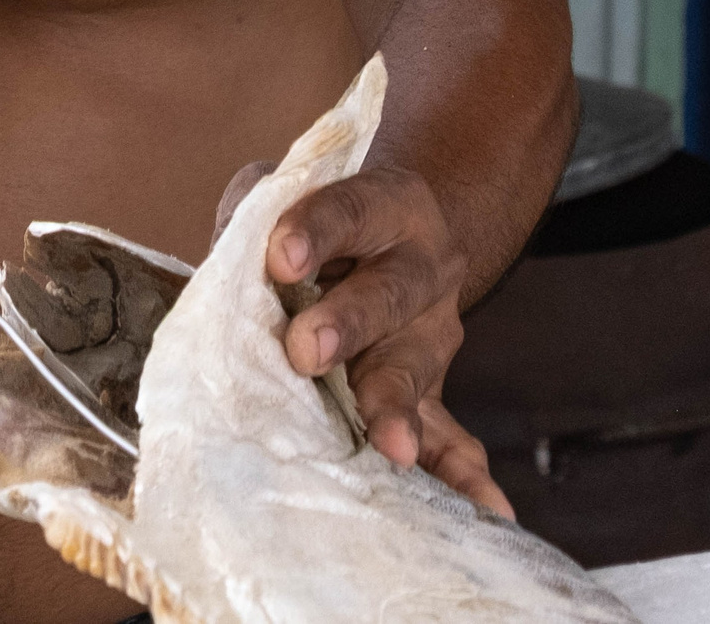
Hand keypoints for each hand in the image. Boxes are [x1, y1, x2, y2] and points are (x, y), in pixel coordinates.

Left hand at [215, 160, 510, 518]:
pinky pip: (451, 436)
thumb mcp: (281, 203)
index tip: (280, 258)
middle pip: (387, 293)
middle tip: (306, 351)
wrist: (392, 243)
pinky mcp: (432, 394)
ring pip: (414, 367)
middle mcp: (422, 266)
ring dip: (397, 406)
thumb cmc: (314, 231)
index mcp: (388, 206)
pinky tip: (485, 506)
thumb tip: (224, 273)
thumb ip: (250, 225)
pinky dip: (463, 473)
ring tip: (390, 443)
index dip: (315, 231)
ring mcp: (432, 334)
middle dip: (347, 323)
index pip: (350, 209)